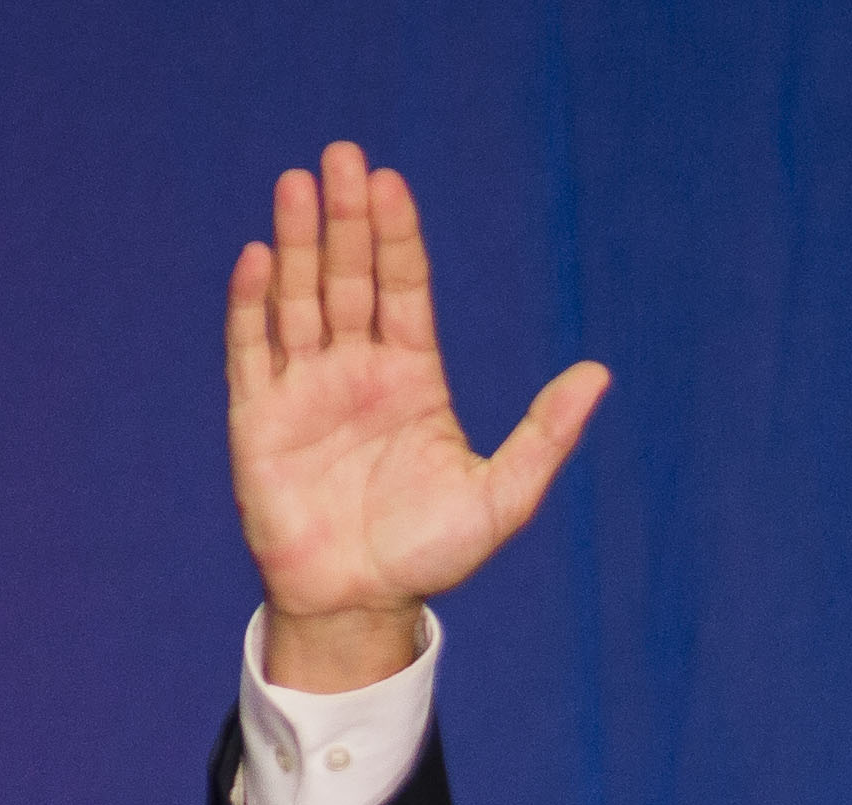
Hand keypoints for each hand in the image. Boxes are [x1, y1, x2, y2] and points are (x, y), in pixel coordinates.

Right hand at [225, 141, 609, 692]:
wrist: (359, 603)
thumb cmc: (431, 554)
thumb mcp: (503, 496)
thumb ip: (546, 435)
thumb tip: (598, 376)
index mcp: (413, 378)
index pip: (404, 290)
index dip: (399, 237)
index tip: (392, 182)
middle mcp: (356, 370)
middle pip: (350, 277)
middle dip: (348, 219)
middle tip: (342, 156)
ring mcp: (305, 388)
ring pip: (300, 299)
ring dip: (297, 241)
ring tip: (297, 183)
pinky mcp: (259, 417)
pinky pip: (253, 350)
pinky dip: (253, 304)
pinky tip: (258, 257)